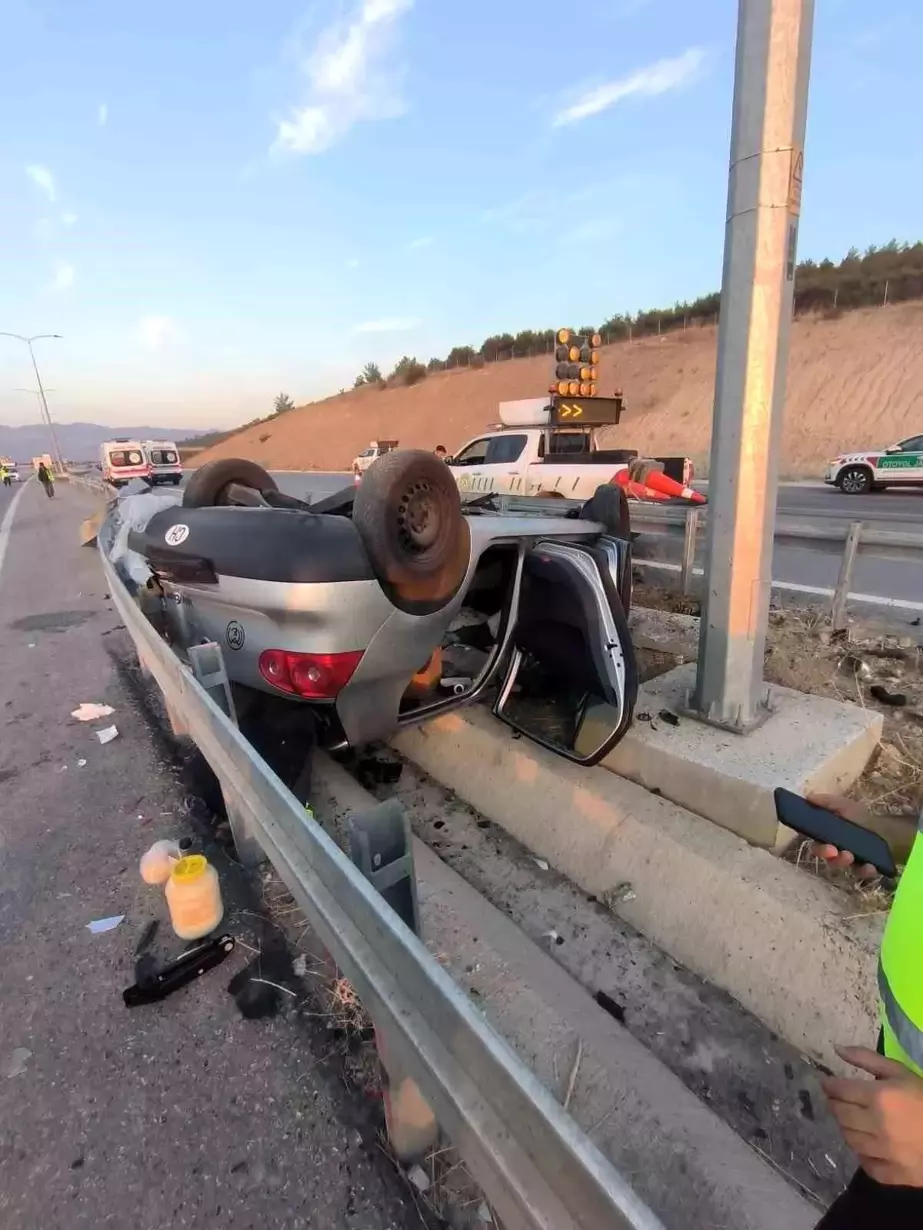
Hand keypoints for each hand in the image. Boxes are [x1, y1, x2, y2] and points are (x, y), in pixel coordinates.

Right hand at [804, 793, 877, 879]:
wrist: (886, 830)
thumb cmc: (861, 818)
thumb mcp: (845, 806)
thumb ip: (827, 802)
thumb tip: (808, 797)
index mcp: (828, 836)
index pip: (817, 844)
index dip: (818, 847)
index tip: (826, 846)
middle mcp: (835, 851)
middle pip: (826, 857)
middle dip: (828, 855)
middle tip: (834, 852)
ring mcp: (849, 862)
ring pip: (842, 866)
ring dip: (843, 862)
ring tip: (850, 856)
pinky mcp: (862, 869)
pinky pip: (860, 873)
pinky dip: (864, 870)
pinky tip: (870, 866)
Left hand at [823, 1046, 922, 1185]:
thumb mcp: (901, 1072)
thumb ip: (867, 1058)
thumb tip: (837, 1049)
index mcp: (878, 1097)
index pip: (839, 1090)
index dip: (829, 1085)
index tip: (827, 1083)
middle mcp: (875, 1125)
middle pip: (839, 1113)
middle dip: (834, 1104)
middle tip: (838, 1099)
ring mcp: (883, 1152)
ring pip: (848, 1138)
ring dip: (845, 1126)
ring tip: (852, 1118)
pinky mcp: (891, 1173)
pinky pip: (865, 1163)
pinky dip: (861, 1152)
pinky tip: (867, 1143)